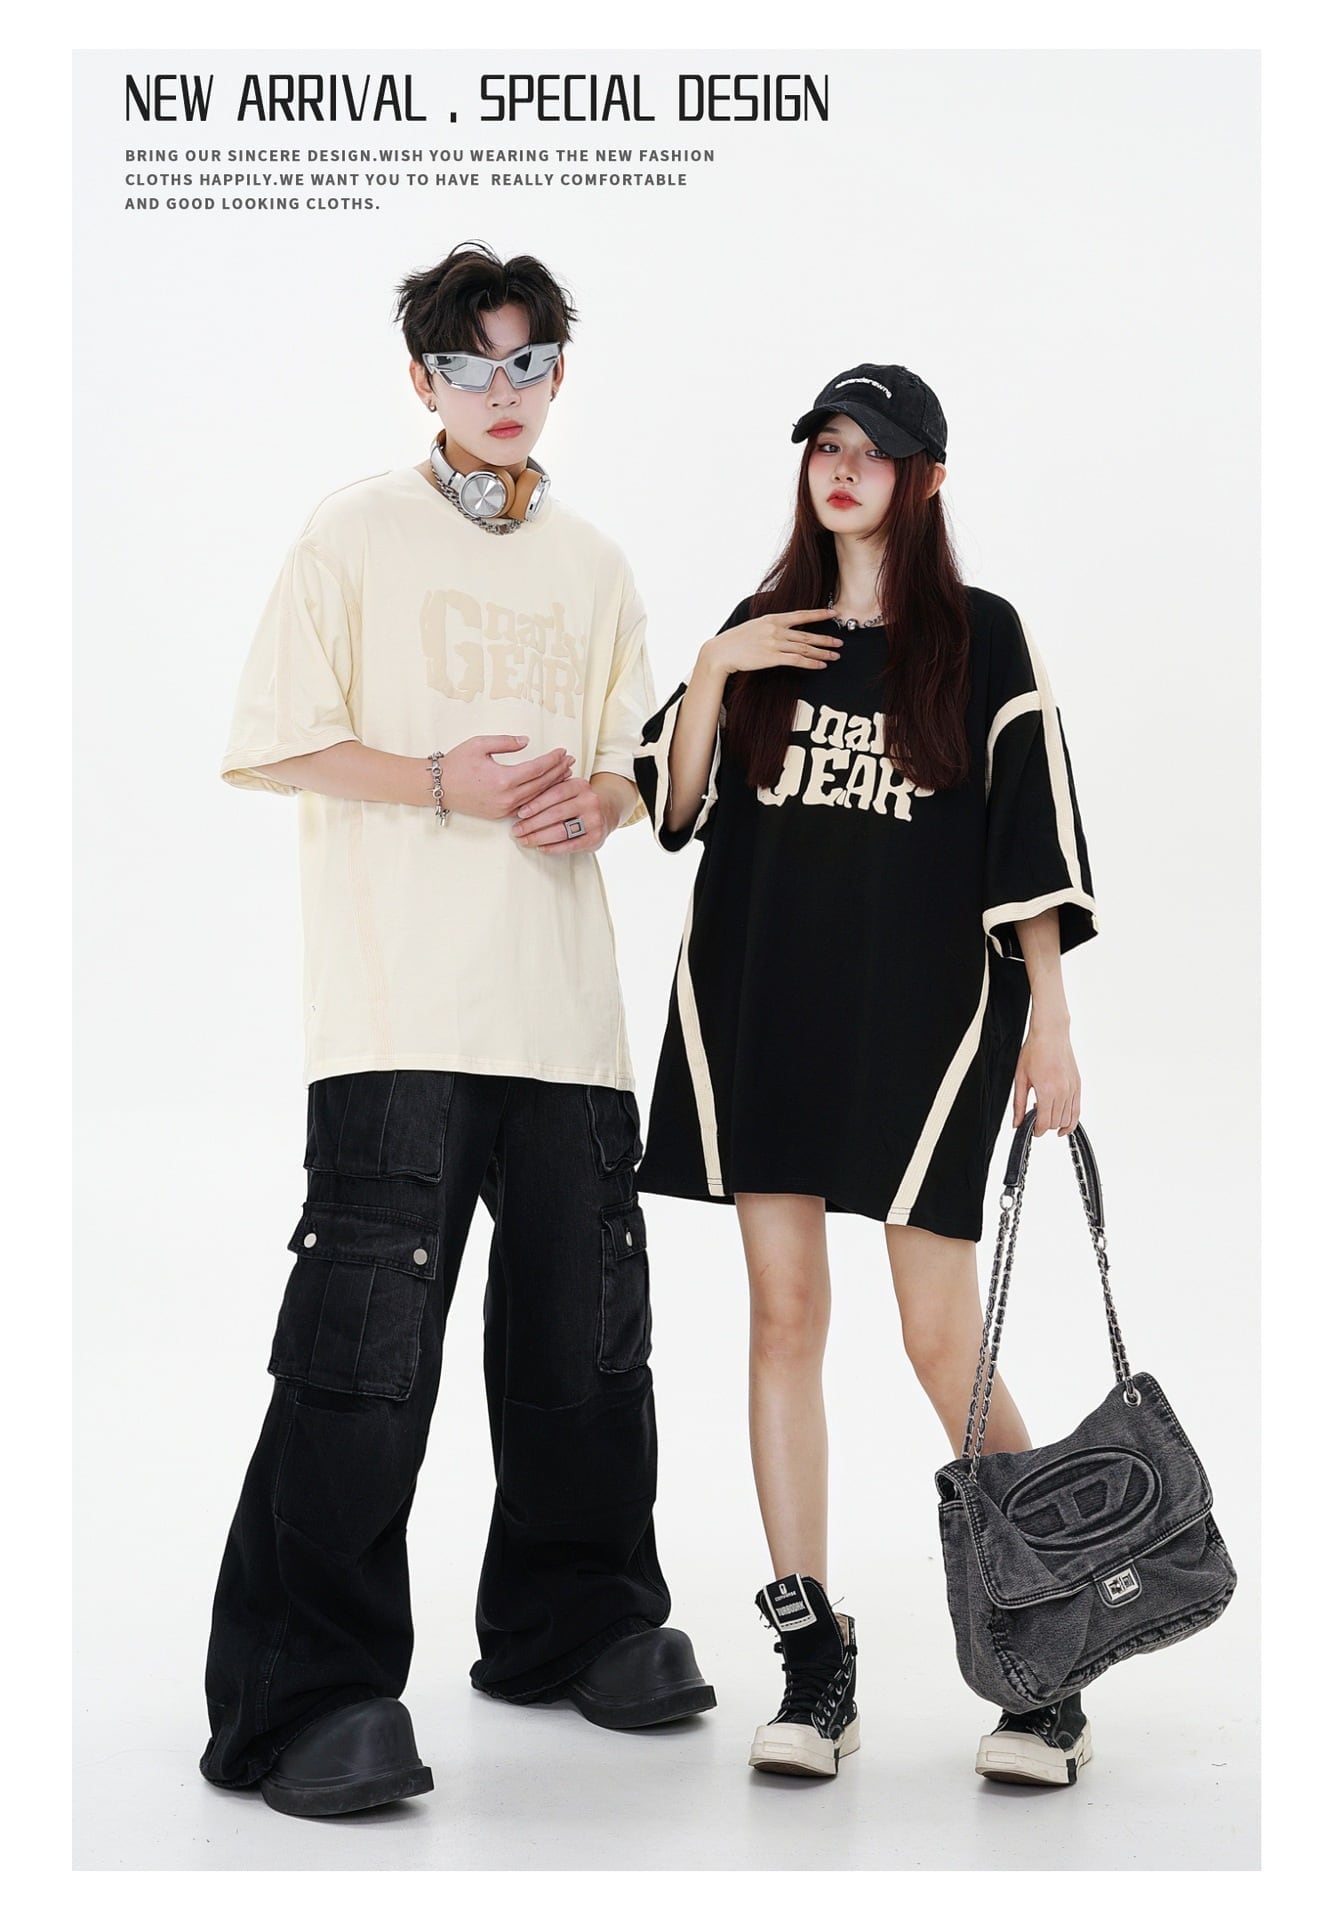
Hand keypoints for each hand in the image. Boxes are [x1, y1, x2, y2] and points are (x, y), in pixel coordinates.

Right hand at [438, 736, 573, 820]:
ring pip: (536, 797)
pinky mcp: (500, 814)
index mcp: (503, 779)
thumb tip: (527, 741)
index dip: (553, 759)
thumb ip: (506, 742)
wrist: (437, 787)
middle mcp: (507, 797)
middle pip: (541, 784)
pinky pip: (526, 806)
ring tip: (565, 773)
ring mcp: (504, 808)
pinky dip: (540, 797)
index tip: (563, 751)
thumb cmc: (457, 763)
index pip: (538, 768)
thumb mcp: (479, 744)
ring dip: (552, 785)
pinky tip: (547, 789)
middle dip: (558, 771)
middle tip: (570, 760)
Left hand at [510, 775, 608, 853]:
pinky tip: (541, 848)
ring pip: (562, 831)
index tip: (519, 813)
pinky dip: (553, 848)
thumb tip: (518, 804)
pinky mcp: (596, 838)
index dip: (535, 804)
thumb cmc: (577, 801)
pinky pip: (570, 845)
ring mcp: (595, 820)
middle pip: (556, 813)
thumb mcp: (568, 790)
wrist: (607, 811)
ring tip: (524, 840)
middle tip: (516, 830)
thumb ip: (549, 792)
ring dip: (539, 837)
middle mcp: (590, 801)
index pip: (554, 793)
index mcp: (580, 785)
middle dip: (533, 823)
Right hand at [701, 610, 841, 675]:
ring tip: (835, 655)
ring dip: (822, 652)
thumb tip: (786, 630)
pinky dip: (811, 663)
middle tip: (840, 642)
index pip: (801, 614)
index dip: (819, 614)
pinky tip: (821, 665)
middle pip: (807, 634)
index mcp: (773, 619)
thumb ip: (772, 627)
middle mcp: (776, 629)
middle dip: (826, 639)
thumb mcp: (755, 626)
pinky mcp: (771, 658)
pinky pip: (796, 660)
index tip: (833, 613)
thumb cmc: (736, 640)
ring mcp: (774, 643)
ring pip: (804, 647)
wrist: (721, 651)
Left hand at [1013, 1022, 1081, 1136]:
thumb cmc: (1035, 1051)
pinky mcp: (1078, 1085)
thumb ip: (1019, 1103)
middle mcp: (1063, 1091)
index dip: (1037, 1130)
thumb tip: (1017, 1123)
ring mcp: (1072, 1089)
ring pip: (1067, 1119)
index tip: (1031, 1130)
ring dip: (1056, 1122)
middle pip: (1055, 1123)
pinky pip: (1077, 1110)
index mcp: (1047, 1090)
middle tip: (1034, 1117)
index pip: (1044, 1122)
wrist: (1051, 1034)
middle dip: (1044, 1126)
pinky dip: (1071, 1120)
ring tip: (1045, 1111)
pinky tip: (1063, 1123)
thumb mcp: (1021, 1078)